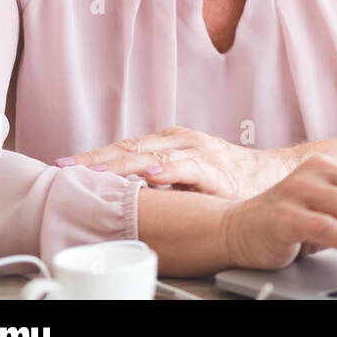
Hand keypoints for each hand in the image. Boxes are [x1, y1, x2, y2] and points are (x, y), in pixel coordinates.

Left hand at [59, 126, 303, 199]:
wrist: (275, 175)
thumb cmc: (228, 178)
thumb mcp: (187, 176)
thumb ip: (158, 181)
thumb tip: (119, 194)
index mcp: (172, 143)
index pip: (125, 147)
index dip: (94, 156)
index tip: (61, 166)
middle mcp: (183, 142)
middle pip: (133, 148)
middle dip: (98, 159)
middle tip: (66, 168)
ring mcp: (201, 153)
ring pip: (155, 156)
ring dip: (124, 164)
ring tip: (97, 171)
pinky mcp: (220, 171)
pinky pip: (191, 169)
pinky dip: (169, 170)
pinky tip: (151, 175)